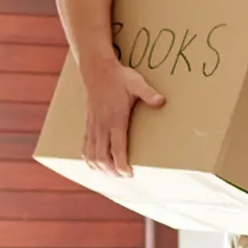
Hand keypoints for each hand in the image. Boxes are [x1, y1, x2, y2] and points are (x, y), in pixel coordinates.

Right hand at [81, 61, 163, 175]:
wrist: (97, 70)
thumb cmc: (119, 78)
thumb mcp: (137, 83)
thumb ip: (149, 94)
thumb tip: (161, 101)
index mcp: (115, 119)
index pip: (116, 149)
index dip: (121, 165)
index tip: (129, 173)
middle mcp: (102, 126)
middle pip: (102, 158)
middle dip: (112, 172)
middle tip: (125, 177)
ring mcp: (93, 127)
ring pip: (91, 155)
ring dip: (100, 168)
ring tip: (112, 174)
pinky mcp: (88, 125)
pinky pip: (85, 147)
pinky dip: (90, 160)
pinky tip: (96, 165)